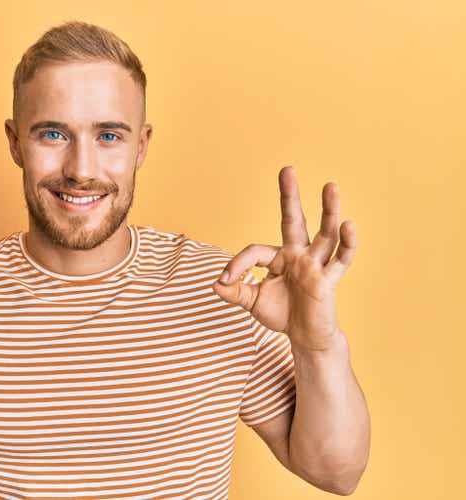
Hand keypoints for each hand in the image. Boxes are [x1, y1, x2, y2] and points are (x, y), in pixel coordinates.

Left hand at [212, 166, 355, 350]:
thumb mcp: (252, 301)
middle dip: (289, 196)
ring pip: (324, 233)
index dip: (237, 265)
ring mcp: (315, 265)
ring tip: (330, 186)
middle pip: (294, 220)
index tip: (226, 280)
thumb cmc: (281, 314)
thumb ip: (234, 291)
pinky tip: (349, 225)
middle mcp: (298, 255)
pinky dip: (347, 243)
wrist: (305, 337)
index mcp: (278, 257)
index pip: (254, 252)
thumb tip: (215, 283)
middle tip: (287, 170)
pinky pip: (341, 259)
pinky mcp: (328, 280)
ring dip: (328, 210)